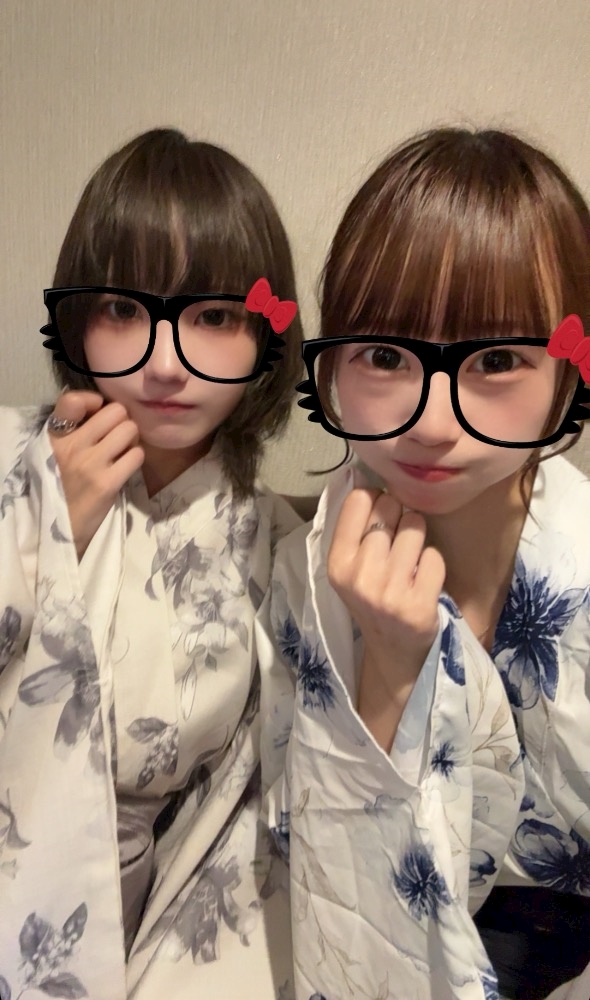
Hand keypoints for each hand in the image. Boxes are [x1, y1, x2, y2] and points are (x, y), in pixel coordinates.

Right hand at [48, 391, 143, 559]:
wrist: (61, 529)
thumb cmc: (62, 486)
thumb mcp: (56, 453)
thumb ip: (73, 429)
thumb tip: (103, 406)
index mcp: (54, 436)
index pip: (73, 400)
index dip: (94, 401)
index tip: (96, 413)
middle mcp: (71, 446)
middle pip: (115, 411)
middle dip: (122, 421)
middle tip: (116, 437)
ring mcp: (90, 464)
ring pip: (130, 430)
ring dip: (132, 440)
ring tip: (122, 452)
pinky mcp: (107, 483)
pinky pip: (137, 455)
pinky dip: (135, 459)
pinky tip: (125, 468)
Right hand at [327, 486, 445, 749]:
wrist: (394, 653)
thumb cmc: (372, 598)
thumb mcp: (350, 567)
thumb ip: (354, 525)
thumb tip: (361, 474)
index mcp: (337, 563)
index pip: (360, 500)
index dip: (376, 498)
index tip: (380, 514)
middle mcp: (359, 576)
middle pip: (390, 509)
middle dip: (399, 517)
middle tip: (396, 543)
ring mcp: (390, 592)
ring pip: (416, 527)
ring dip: (418, 538)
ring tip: (410, 560)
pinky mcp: (419, 604)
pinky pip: (435, 555)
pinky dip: (433, 563)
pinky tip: (423, 580)